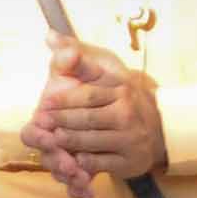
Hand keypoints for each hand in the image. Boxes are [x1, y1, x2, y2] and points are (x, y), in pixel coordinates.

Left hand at [27, 37, 166, 183]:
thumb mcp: (99, 74)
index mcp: (121, 89)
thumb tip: (49, 35)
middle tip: (41, 123)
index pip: (88, 94)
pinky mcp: (130, 161)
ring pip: (92, 140)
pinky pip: (103, 162)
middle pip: (87, 118)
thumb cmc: (116, 98)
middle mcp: (128, 112)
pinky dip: (86, 162)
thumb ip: (74, 57)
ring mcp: (131, 138)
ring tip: (50, 139)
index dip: (63, 99)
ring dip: (69, 141)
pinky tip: (72, 159)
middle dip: (61, 121)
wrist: (155, 127)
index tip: (43, 103)